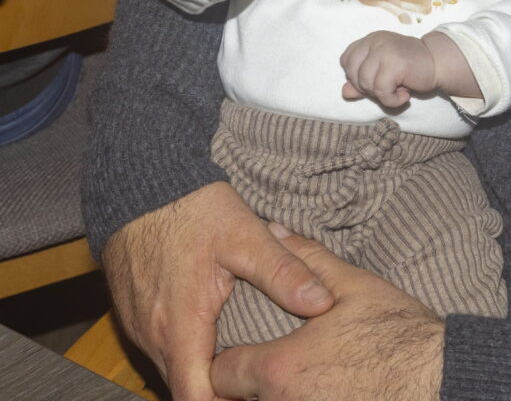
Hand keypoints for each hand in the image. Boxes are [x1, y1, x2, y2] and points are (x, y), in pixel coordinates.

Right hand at [102, 182, 333, 400]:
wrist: (142, 183)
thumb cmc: (193, 209)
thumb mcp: (246, 236)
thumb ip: (283, 272)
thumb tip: (321, 303)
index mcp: (179, 326)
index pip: (194, 397)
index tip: (255, 396)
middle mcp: (152, 336)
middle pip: (184, 387)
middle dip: (219, 392)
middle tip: (259, 382)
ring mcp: (139, 326)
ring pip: (172, 368)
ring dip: (202, 372)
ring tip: (245, 365)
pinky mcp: (136, 313)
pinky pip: (161, 348)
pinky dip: (187, 352)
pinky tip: (216, 337)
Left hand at [210, 227, 443, 400]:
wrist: (437, 379)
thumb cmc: (397, 332)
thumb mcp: (354, 286)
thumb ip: (308, 259)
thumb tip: (276, 229)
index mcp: (280, 368)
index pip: (221, 375)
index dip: (229, 360)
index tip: (243, 349)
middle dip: (246, 387)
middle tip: (269, 365)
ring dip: (272, 396)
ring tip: (301, 378)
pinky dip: (300, 400)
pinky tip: (324, 390)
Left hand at [340, 31, 435, 106]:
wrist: (438, 64)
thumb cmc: (410, 68)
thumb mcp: (382, 73)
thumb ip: (362, 82)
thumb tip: (344, 93)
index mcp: (371, 39)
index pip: (346, 59)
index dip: (356, 76)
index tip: (376, 79)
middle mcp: (376, 41)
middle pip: (353, 73)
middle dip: (368, 88)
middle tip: (389, 87)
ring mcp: (385, 50)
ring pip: (365, 83)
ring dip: (381, 95)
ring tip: (398, 89)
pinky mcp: (395, 64)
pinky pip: (381, 91)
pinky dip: (392, 100)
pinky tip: (404, 94)